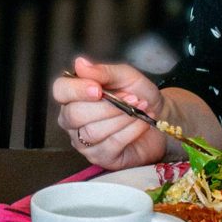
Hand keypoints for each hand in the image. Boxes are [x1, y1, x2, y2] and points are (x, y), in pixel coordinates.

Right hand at [49, 56, 169, 169]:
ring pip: (93, 131)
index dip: (76, 90)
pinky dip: (130, 131)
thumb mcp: (125, 76)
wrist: (161, 117)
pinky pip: (111, 144)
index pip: (60, 91)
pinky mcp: (101, 158)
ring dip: (122, 118)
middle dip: (106, 106)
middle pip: (74, 115)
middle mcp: (72, 121)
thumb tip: (80, 63)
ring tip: (141, 108)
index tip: (98, 89)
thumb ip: (103, 71)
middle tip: (131, 98)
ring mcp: (84, 142)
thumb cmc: (138, 95)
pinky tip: (142, 123)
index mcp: (73, 96)